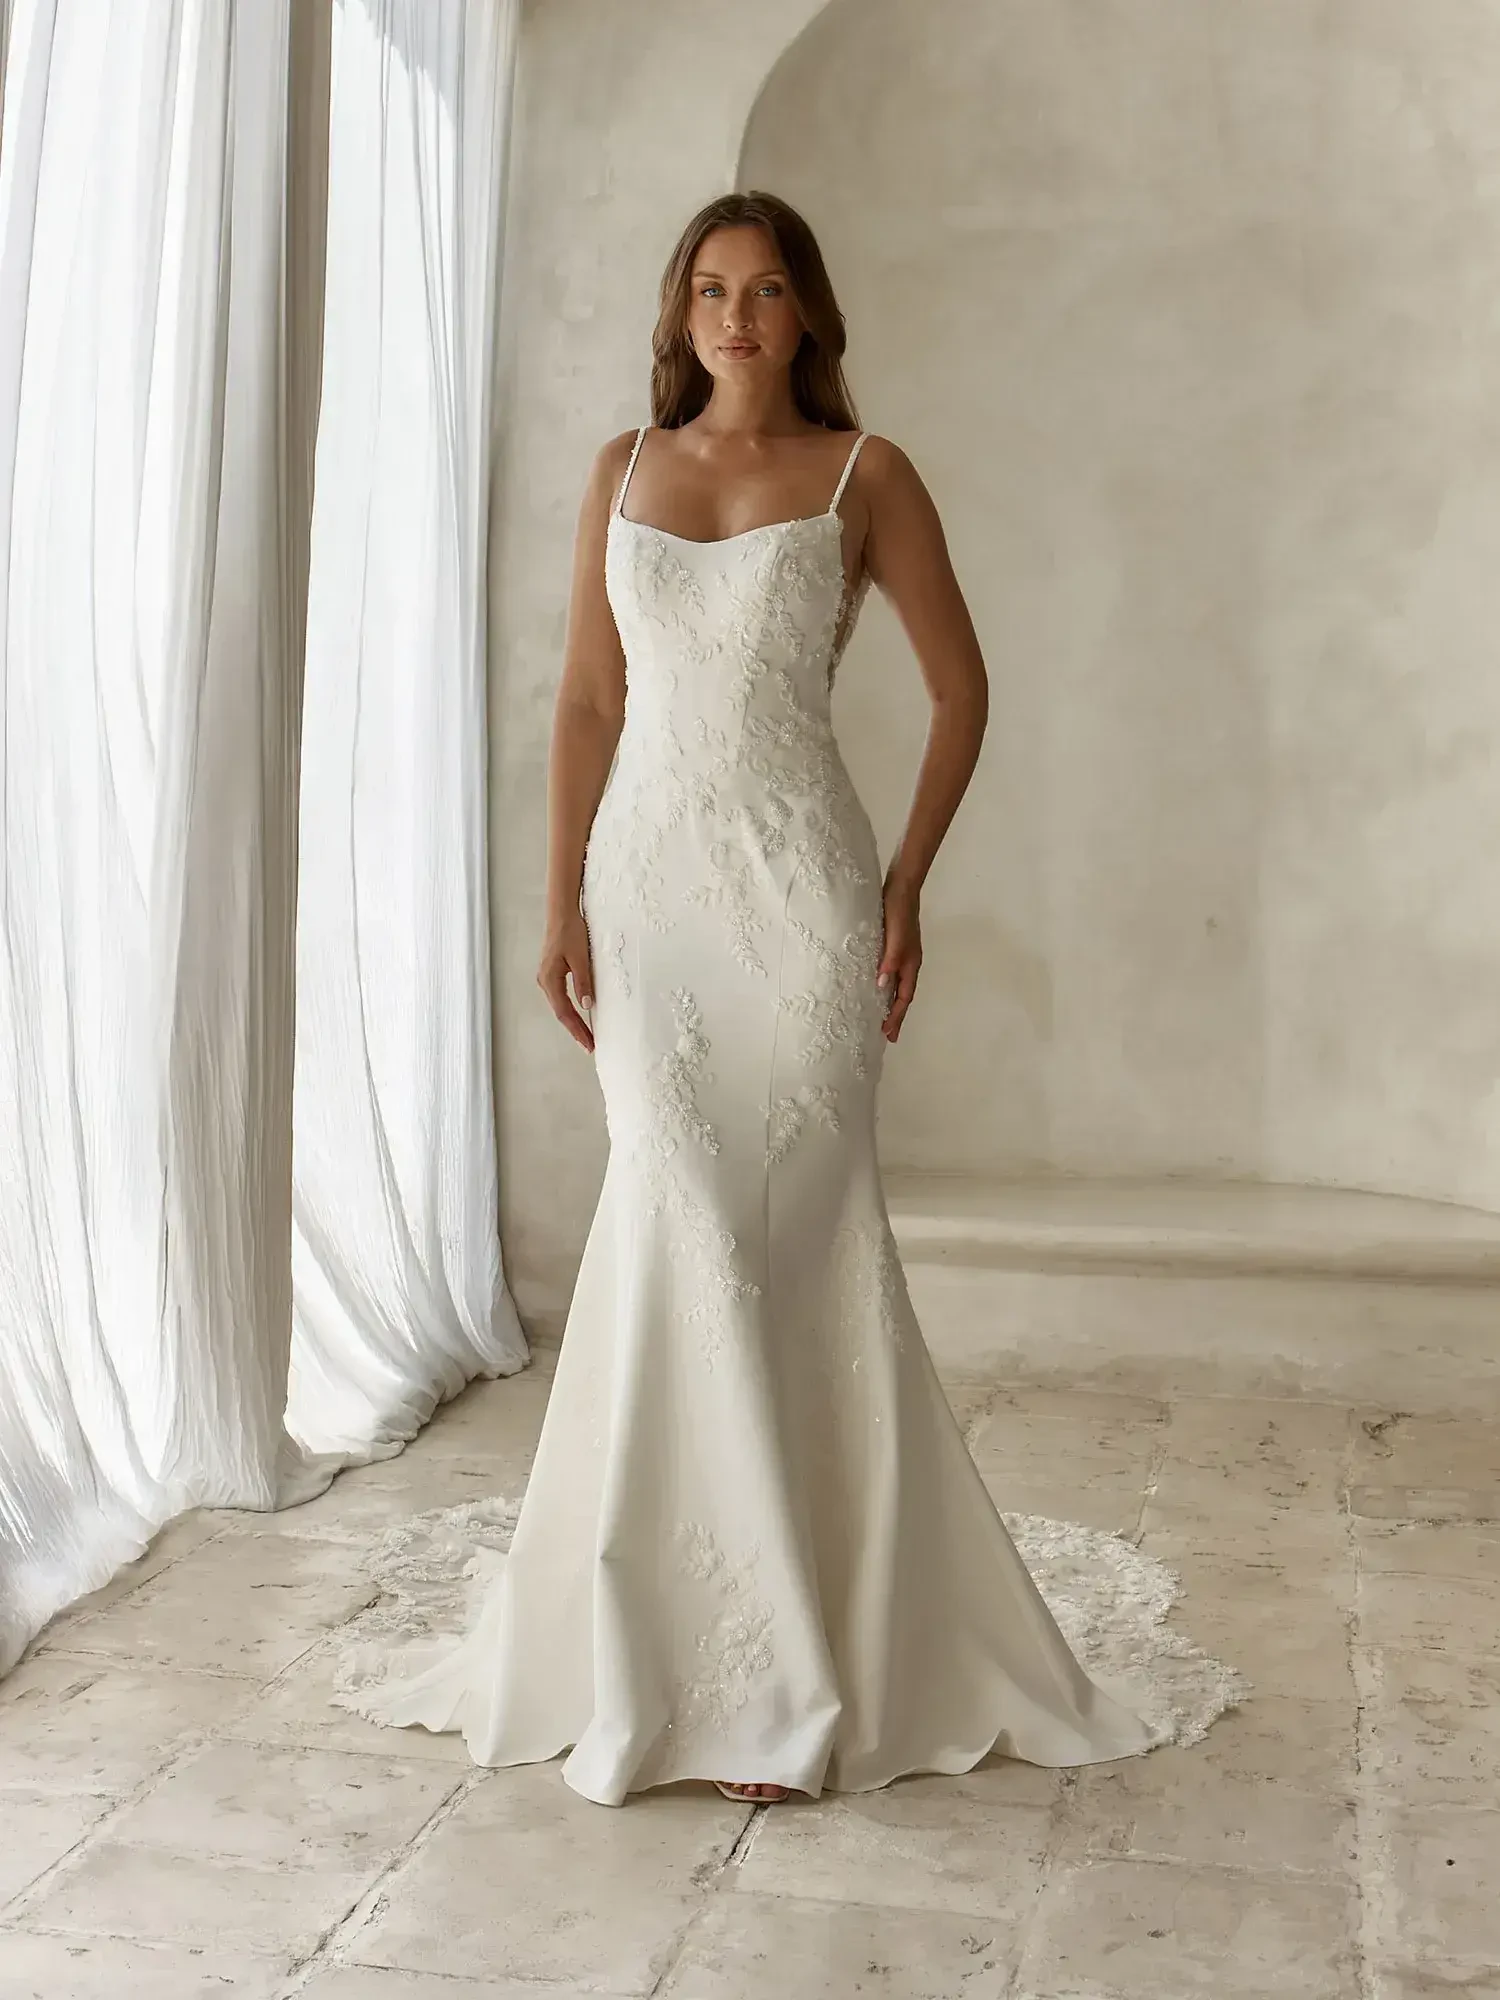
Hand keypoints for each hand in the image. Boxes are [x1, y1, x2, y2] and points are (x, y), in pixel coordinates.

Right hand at [538, 906, 595, 1052]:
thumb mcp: (580, 958)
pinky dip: (570, 1009)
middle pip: (561, 1012)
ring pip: (560, 1006)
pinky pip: (561, 997)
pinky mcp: (552, 973)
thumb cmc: (571, 932)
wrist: (562, 913)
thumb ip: (583, 982)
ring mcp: (547, 978)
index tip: (589, 1043)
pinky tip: (579, 1015)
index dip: (577, 1029)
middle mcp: (545, 981)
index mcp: (550, 980)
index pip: (565, 1012)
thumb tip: (586, 1005)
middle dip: (576, 1030)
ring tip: (586, 1035)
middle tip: (590, 1045)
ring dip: (573, 1021)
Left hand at [876, 875, 921, 1042]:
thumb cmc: (898, 911)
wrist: (902, 886)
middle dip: (896, 1016)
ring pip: (897, 985)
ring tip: (882, 1017)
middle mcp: (909, 962)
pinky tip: (876, 986)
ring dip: (890, 1003)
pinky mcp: (894, 946)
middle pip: (902, 996)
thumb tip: (881, 986)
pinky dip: (886, 985)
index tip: (887, 1033)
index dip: (896, 1016)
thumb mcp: (894, 937)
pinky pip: (891, 973)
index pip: (904, 997)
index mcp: (911, 964)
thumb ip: (890, 961)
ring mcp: (902, 954)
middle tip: (888, 1035)